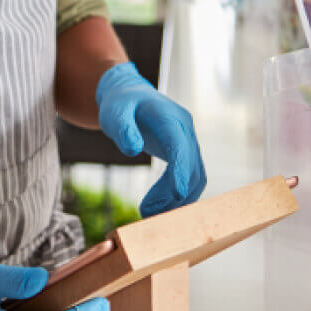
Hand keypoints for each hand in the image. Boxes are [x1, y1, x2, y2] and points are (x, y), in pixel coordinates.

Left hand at [95, 62, 206, 216]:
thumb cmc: (121, 104)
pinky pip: (191, 178)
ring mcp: (189, 141)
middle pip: (191, 166)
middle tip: (146, 213)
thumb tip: (133, 148)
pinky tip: (161, 208)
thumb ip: (122, 128)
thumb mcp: (114, 113)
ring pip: (196, 176)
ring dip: (178, 199)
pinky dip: (180, 196)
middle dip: (174, 194)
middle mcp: (185, 129)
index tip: (177, 194)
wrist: (130, 96)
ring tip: (150, 214)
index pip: (180, 146)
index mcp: (169, 117)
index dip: (181, 170)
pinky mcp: (186, 153)